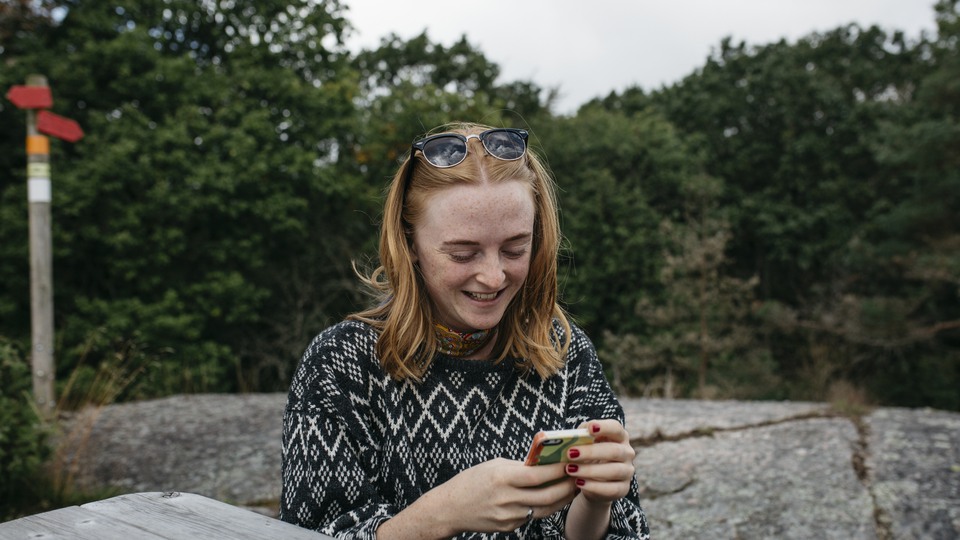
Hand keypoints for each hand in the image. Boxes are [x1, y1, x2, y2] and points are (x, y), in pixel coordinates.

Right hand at [378, 458, 576, 538]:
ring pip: (544, 508)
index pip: (537, 476)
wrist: (450, 508)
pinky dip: (544, 506)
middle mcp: (506, 499)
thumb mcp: (494, 466)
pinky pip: (532, 515)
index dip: (557, 470)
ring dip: (561, 498)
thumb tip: (544, 462)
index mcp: (502, 478)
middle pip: (547, 496)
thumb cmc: (471, 481)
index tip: (571, 462)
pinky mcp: (509, 527)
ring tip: (571, 487)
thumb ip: (518, 465)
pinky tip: (552, 498)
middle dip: (566, 486)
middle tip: (579, 477)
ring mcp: (508, 516)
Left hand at [564, 419, 635, 504]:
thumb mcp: (584, 445)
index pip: (616, 428)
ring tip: (570, 469)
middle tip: (571, 453)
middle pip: (614, 450)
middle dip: (591, 452)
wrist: (593, 482)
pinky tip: (579, 483)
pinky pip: (611, 489)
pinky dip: (594, 486)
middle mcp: (627, 453)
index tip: (590, 428)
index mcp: (619, 437)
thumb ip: (581, 437)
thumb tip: (573, 435)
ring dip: (590, 470)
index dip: (604, 427)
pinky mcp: (623, 489)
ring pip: (614, 470)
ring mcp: (627, 472)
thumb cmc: (588, 457)